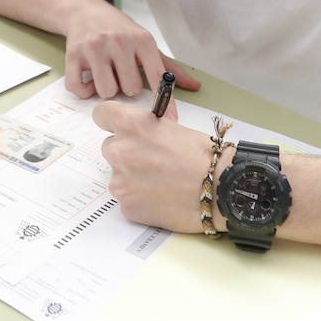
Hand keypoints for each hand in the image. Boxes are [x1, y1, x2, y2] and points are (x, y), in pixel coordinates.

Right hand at [62, 1, 198, 112]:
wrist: (85, 11)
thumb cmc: (119, 30)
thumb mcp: (144, 43)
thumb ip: (168, 67)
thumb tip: (194, 86)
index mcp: (141, 39)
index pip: (157, 76)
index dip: (165, 100)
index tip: (170, 119)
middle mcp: (118, 42)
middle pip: (130, 89)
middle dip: (126, 87)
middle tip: (121, 72)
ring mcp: (94, 48)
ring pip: (106, 91)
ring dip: (106, 89)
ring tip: (105, 73)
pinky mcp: (73, 55)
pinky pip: (79, 89)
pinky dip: (84, 91)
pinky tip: (89, 77)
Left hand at [93, 102, 227, 232]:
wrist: (219, 189)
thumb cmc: (203, 156)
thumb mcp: (171, 127)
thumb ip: (144, 128)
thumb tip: (134, 132)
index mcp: (131, 124)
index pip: (101, 114)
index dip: (110, 121)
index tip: (117, 127)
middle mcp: (119, 150)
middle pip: (109, 147)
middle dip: (126, 152)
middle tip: (151, 160)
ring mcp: (120, 181)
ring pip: (118, 175)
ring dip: (133, 177)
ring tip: (162, 181)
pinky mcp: (126, 206)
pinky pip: (127, 198)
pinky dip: (140, 198)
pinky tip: (162, 197)